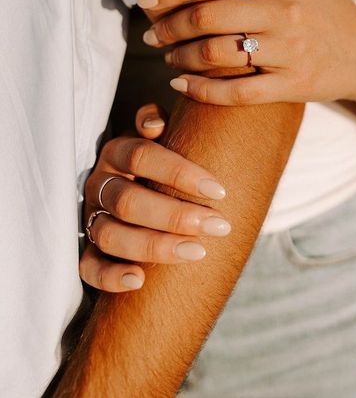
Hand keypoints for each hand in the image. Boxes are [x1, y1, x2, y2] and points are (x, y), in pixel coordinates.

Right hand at [79, 104, 230, 292]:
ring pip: (111, 235)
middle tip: (217, 226)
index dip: (179, 173)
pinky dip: (111, 276)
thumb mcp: (165, 136)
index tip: (219, 191)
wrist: (144, 187)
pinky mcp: (88, 250)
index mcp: (117, 152)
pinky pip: (89, 268)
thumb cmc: (163, 163)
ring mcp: (91, 218)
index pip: (141, 156)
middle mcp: (100, 184)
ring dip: (154, 246)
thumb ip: (160, 123)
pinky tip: (139, 280)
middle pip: (128, 201)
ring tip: (196, 252)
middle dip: (175, 216)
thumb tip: (153, 124)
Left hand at [138, 0, 355, 105]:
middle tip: (150, 33)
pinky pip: (239, 93)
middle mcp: (287, 14)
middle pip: (211, 16)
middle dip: (170, 25)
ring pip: (219, 54)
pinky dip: (203, 91)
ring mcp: (291, 52)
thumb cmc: (331, 6)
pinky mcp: (293, 86)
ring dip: (181, 57)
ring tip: (166, 56)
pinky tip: (181, 85)